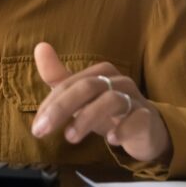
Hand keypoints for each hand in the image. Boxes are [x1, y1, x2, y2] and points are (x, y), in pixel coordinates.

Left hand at [31, 42, 171, 163]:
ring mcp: (135, 98)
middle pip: (87, 87)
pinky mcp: (148, 118)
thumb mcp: (81, 97)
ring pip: (111, 100)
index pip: (69, 84)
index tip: (37, 127)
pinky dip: (123, 129)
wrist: (147, 130)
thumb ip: (58, 77)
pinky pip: (137, 119)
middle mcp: (117, 81)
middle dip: (61, 108)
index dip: (50, 104)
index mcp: (100, 73)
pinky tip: (111, 140)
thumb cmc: (108, 111)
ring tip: (70, 137)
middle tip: (42, 130)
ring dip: (87, 119)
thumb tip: (40, 46)